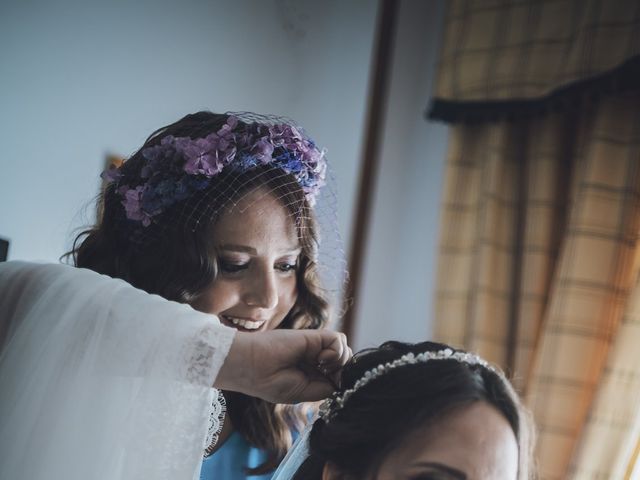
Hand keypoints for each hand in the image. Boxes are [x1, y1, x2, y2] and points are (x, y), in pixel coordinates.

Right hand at [215, 329, 351, 402]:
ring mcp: (315, 347)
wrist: (251, 367)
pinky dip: (336, 351)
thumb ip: (325, 387)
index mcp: (312, 374)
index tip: (333, 387)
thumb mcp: (302, 393)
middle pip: (346, 362)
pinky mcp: (313, 336)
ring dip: (340, 362)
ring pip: (345, 350)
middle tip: (326, 376)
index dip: (343, 381)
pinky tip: (320, 359)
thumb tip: (343, 382)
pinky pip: (339, 339)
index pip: (340, 375)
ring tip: (321, 367)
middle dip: (344, 371)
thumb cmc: (269, 383)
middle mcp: (315, 359)